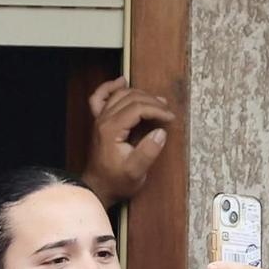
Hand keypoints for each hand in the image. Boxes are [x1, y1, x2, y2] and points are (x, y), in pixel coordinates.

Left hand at [82, 77, 173, 206]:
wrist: (98, 187)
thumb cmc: (116, 181)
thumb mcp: (136, 172)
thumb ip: (148, 152)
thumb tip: (161, 132)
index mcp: (111, 130)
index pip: (137, 108)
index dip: (157, 110)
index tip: (170, 118)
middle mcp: (103, 120)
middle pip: (130, 98)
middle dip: (152, 102)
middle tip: (167, 112)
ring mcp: (99, 119)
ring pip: (120, 95)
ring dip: (140, 94)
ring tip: (157, 101)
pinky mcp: (99, 122)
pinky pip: (99, 98)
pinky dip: (110, 87)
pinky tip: (121, 81)